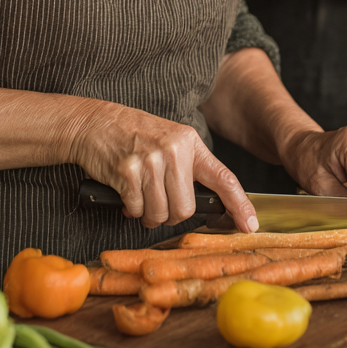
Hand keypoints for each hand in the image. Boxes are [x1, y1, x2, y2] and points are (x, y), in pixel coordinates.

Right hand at [69, 102, 258, 232]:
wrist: (96, 123)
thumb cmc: (135, 135)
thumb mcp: (170, 141)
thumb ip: (188, 167)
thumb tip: (209, 203)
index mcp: (190, 143)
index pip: (223, 177)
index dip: (240, 204)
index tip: (249, 224)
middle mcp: (173, 150)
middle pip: (185, 209)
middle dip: (170, 215)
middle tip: (158, 203)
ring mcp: (150, 160)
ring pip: (160, 213)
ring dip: (148, 214)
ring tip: (140, 195)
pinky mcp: (127, 172)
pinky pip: (137, 209)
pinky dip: (131, 208)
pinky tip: (126, 191)